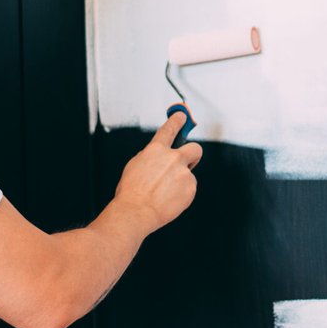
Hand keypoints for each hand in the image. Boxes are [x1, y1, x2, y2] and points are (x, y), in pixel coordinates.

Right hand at [115, 112, 202, 232]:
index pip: (169, 129)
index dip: (177, 120)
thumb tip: (159, 156)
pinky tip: (169, 200)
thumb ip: (150, 157)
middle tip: (189, 161)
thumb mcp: (134, 166)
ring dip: (180, 181)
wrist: (136, 212)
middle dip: (193, 153)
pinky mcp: (190, 188)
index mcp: (155, 150)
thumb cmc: (131, 192)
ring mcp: (183, 173)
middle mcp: (172, 158)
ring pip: (188, 174)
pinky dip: (182, 194)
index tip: (182, 116)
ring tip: (165, 193)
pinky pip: (189, 188)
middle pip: (195, 148)